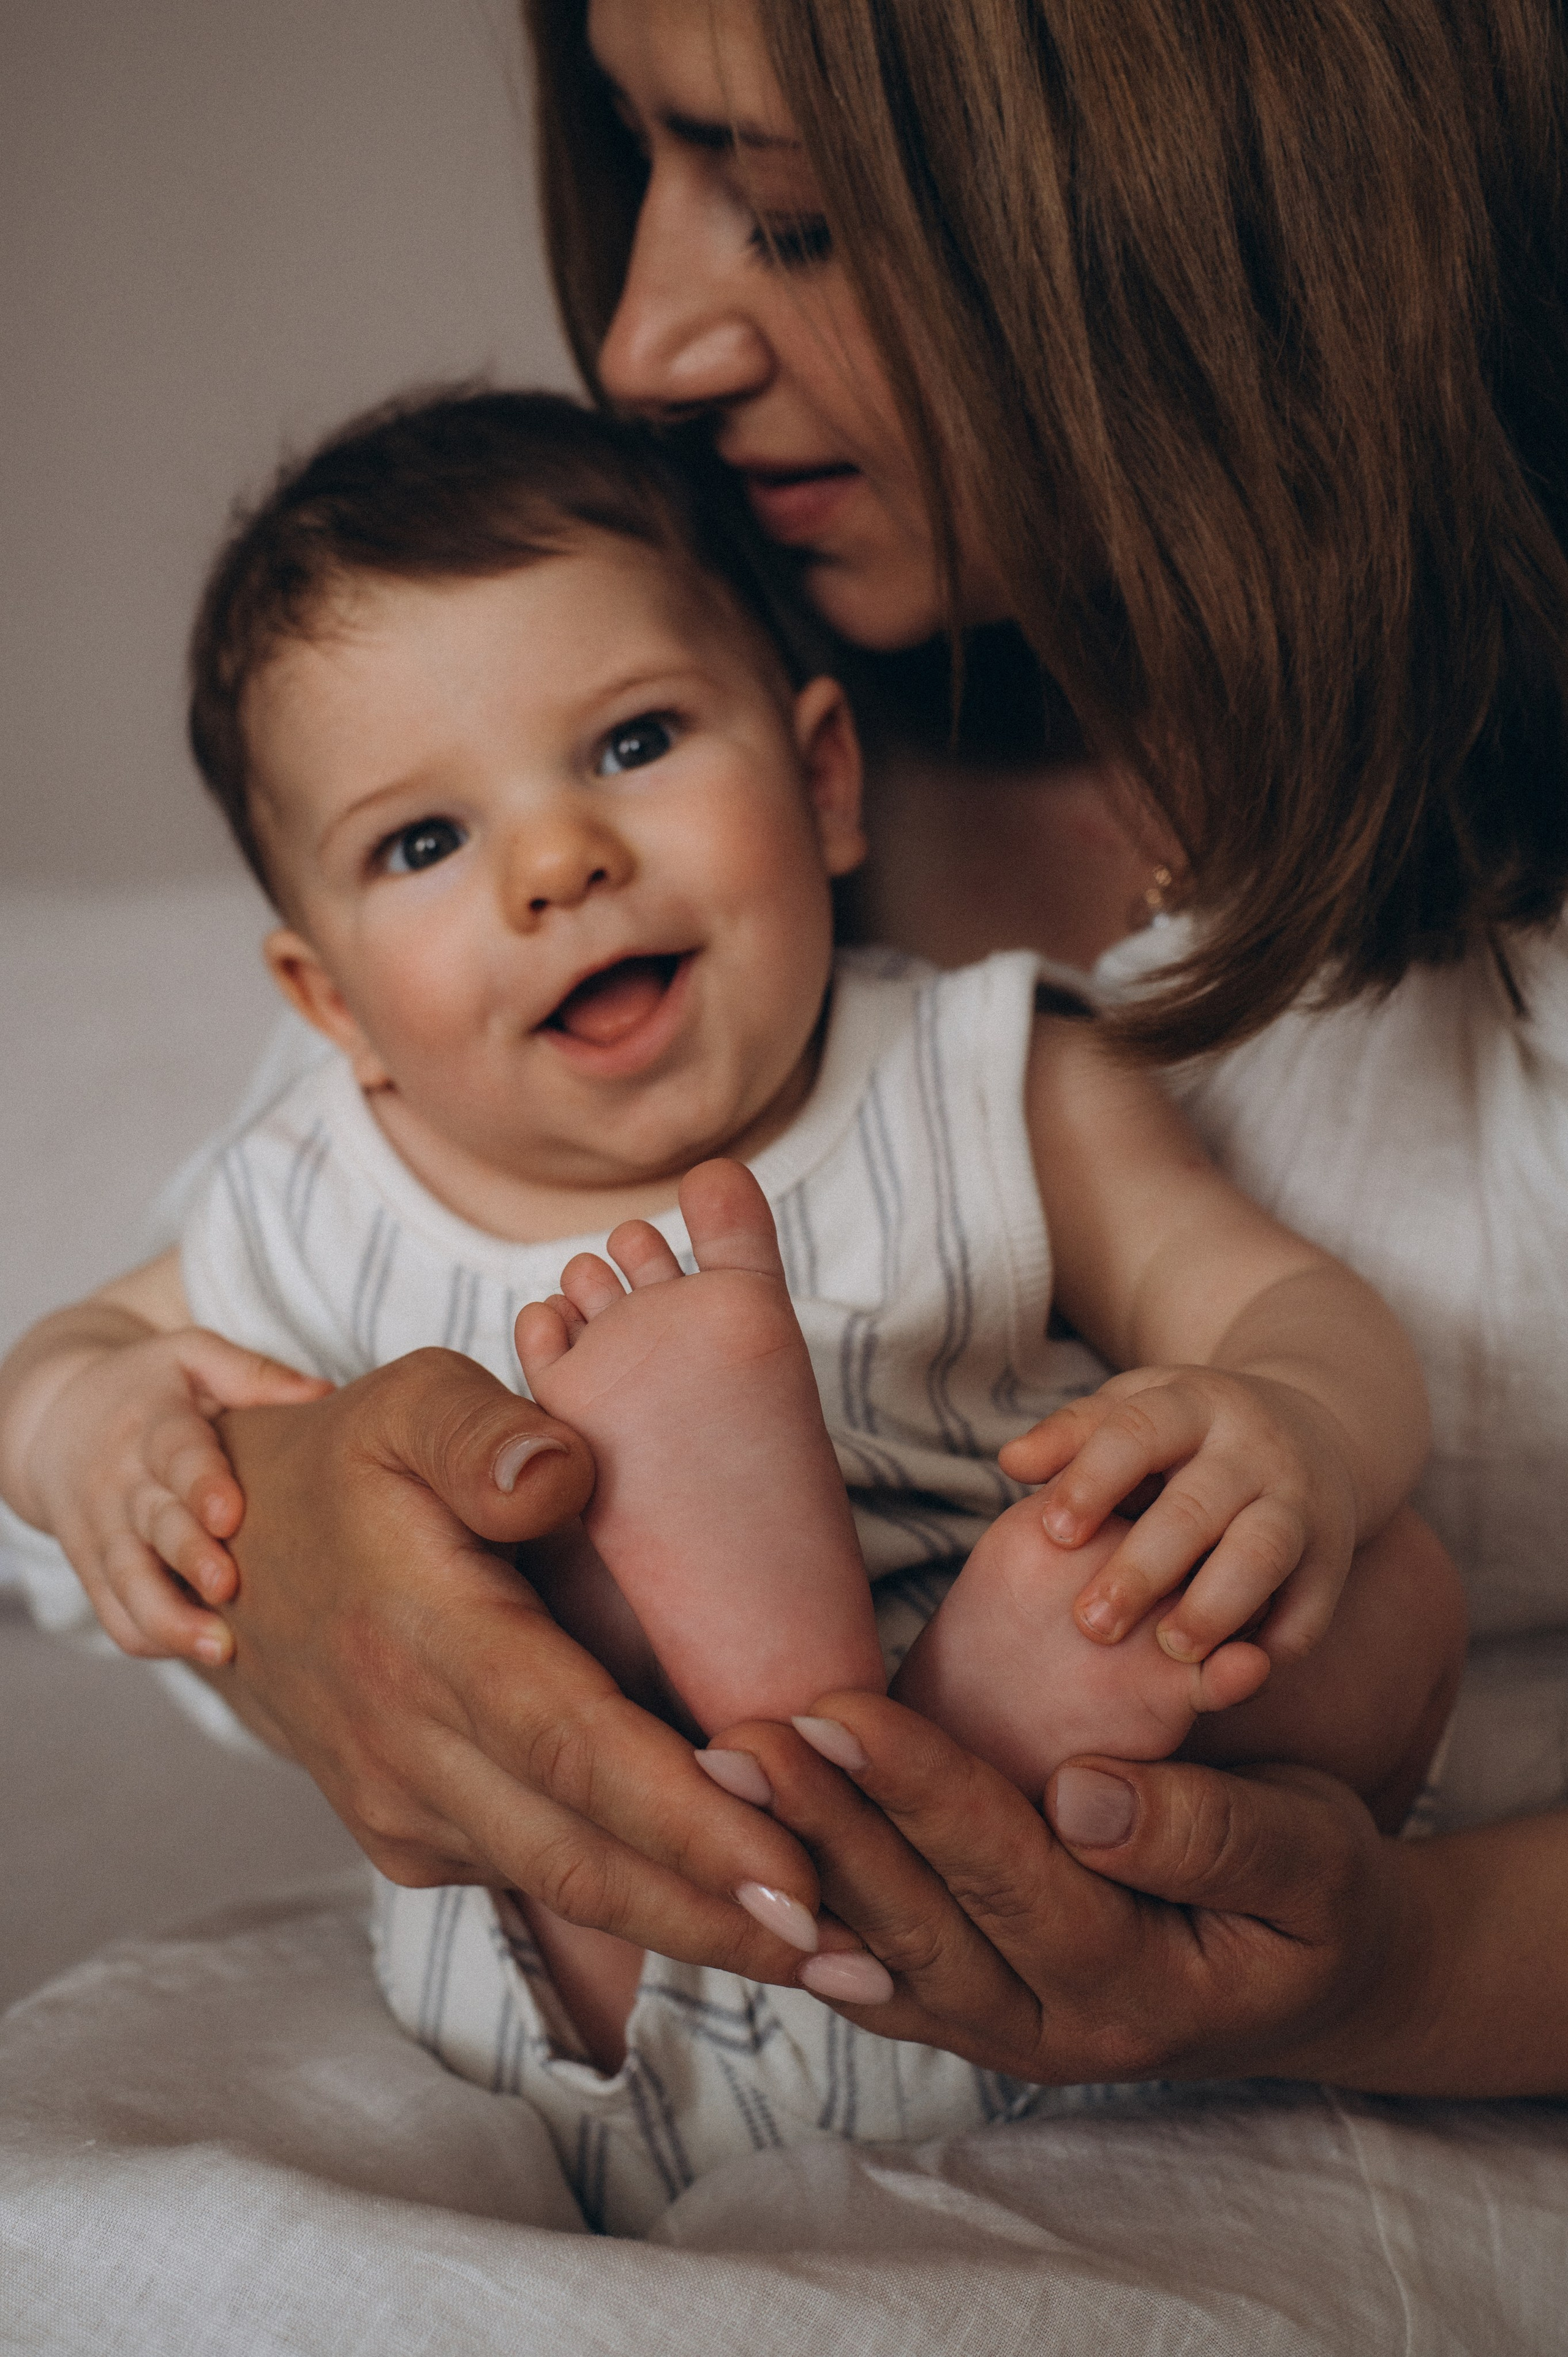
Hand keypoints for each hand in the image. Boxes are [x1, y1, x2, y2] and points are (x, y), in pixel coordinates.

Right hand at [23, 1328, 330, 1663]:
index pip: (176, 1456)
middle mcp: (123, 1483)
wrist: (57, 1420)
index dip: (201, 1485)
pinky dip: (148, 1638)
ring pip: (127, 1584)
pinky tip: (197, 1651)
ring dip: (169, 1619)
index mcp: (153, 1426)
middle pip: (153, 1527)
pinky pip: (114, 1613)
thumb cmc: (151, 1388)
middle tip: (229, 1586)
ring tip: (221, 1648)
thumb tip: (323, 1393)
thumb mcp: (191, 1357)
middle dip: (188, 1558)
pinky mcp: (93, 1569)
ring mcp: (103, 1532)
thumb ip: (253, 1374)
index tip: (230, 1514)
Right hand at [212, 1348, 834, 1979]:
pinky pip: (542, 1880)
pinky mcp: (418, 1844)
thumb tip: (563, 1470)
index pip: (568, 1745)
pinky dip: (648, 1906)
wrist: (236, 1564)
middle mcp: (407, 1746)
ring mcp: (406, 1813)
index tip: (798, 1874)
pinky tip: (750, 1917)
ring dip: (705, 1930)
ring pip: (570, 1889)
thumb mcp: (404, 1402)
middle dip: (726, 1915)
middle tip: (864, 1959)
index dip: (685, 1820)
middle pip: (584, 1855)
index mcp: (421, 1633)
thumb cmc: (354, 1468)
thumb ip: (482, 1430)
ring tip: (845, 1964)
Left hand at [712, 1692, 1418, 2085]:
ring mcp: (1006, 2032)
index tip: (838, 1707)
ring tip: (719, 1776)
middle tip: (737, 1740)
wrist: (1327, 1981)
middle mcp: (1054, 2032)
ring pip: (880, 1951)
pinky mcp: (976, 2006)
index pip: (1010, 1878)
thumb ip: (1212, 1832)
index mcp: (1140, 1990)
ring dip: (794, 1862)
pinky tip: (741, 1864)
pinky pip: (878, 1972)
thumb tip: (1085, 1793)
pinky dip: (808, 1918)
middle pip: (918, 1923)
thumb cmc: (1323, 1898)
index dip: (920, 1792)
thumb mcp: (1315, 1859)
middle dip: (822, 1824)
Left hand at [999, 1368, 1359, 1665]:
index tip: (1053, 1533)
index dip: (1093, 1480)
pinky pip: (1312, 1605)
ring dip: (1216, 1604)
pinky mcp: (1333, 1556)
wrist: (1308, 1431)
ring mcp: (1299, 1501)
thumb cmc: (1185, 1434)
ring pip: (1261, 1552)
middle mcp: (1252, 1449)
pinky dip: (1278, 1641)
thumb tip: (1011, 1461)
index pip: (1139, 1432)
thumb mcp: (1133, 1411)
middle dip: (1143, 1567)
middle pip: (1197, 1506)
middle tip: (1091, 1623)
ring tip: (1170, 1648)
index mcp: (1191, 1404)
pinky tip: (1233, 1672)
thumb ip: (1072, 1436)